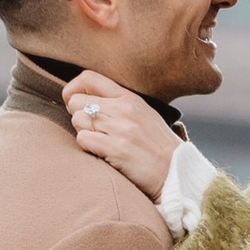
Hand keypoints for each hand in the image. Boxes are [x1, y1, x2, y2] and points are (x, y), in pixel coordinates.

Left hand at [63, 70, 179, 200]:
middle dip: (77, 116)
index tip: (73, 102)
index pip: (89, 78)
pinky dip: (87, 148)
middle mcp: (124, 109)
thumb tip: (87, 100)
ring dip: (83, 133)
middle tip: (90, 128)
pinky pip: (83, 140)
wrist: (177, 171)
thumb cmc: (158, 146)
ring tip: (99, 142)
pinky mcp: (117, 149)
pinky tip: (102, 153)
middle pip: (77, 101)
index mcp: (130, 98)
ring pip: (77, 120)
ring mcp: (120, 129)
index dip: (73, 89)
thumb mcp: (143, 114)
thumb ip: (119, 104)